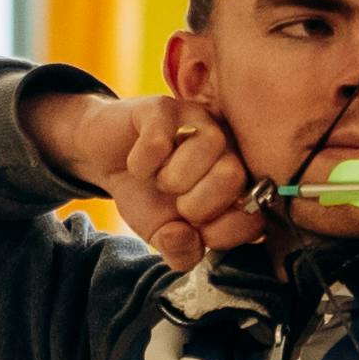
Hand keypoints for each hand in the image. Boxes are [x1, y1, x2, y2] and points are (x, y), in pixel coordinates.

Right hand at [23, 80, 263, 263]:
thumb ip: (180, 251)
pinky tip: (138, 165)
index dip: (220, 233)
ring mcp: (199, 121)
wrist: (106, 159)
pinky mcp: (165, 108)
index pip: (253, 216)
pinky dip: (142, 163)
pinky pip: (161, 140)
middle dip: (196, 204)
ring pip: (207, 149)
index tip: (195, 231)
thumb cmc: (145, 195)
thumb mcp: (162, 235)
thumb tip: (185, 239)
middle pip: (232, 176)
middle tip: (175, 200)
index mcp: (237, 186)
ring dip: (171, 178)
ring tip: (158, 179)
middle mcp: (228, 150)